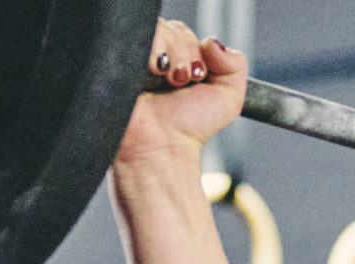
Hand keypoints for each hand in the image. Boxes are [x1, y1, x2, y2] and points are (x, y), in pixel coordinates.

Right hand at [118, 22, 245, 168]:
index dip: (199, 52)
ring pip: (162, 28)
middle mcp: (156, 55)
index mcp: (178, 60)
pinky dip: (154, 52)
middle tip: (182, 83)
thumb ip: (235, 66)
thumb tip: (212, 41)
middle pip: (177, 29)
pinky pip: (142, 33)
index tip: (198, 78)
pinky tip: (154, 73)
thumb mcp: (228, 99)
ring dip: (174, 56)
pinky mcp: (119, 54)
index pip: (189, 34)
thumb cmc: (189, 127)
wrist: (161, 145)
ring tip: (168, 82)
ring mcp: (136, 54)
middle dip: (188, 55)